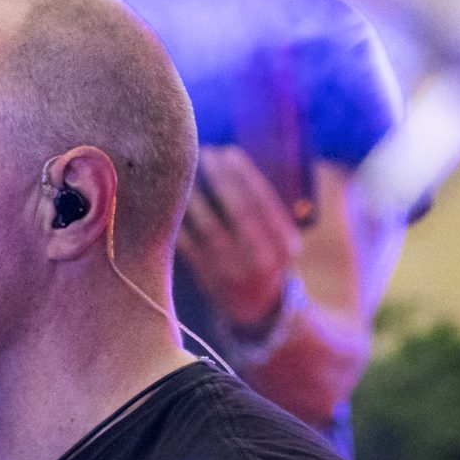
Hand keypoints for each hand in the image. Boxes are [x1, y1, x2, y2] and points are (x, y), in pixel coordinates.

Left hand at [177, 145, 302, 330]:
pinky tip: (173, 202)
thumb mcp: (279, 238)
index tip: (229, 152)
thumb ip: (264, 209)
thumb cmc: (265, 257)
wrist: (256, 307)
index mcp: (286, 246)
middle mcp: (263, 260)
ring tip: (187, 174)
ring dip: (196, 197)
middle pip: (239, 211)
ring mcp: (234, 272)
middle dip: (221, 179)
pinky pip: (189, 246)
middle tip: (207, 155)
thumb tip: (232, 162)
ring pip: (210, 228)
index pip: (264, 202)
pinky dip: (180, 222)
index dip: (245, 175)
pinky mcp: (209, 279)